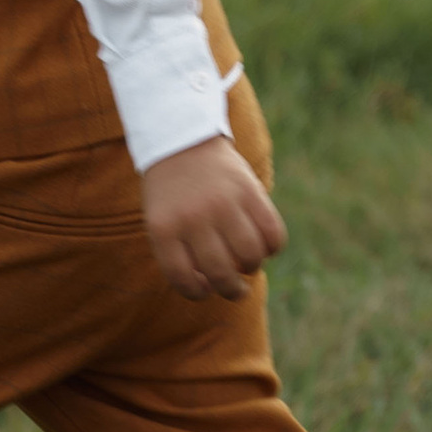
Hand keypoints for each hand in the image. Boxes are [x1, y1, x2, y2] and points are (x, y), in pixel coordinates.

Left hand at [141, 133, 287, 299]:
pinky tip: (264, 245)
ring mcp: (223, 202)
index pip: (183, 280)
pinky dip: (272, 247)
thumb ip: (179, 254)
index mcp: (164, 228)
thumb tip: (215, 286)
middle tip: (236, 288)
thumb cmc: (171, 192)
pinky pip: (272, 233)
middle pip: (220, 273)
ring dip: (252, 268)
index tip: (205, 288)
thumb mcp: (160, 220)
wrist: (182, 138)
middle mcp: (193, 217)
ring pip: (249, 256)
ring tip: (248, 264)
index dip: (198, 292)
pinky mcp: (249, 190)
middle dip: (232, 290)